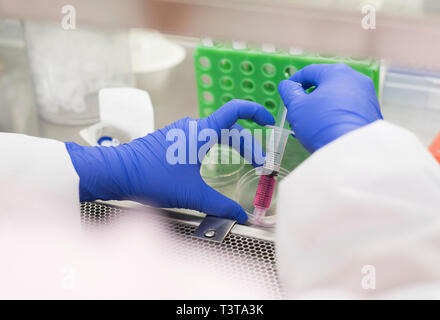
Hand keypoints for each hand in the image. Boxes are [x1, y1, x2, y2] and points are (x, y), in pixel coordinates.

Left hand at [65, 100, 273, 223]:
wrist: (117, 173)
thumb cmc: (153, 179)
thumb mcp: (192, 195)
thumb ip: (220, 206)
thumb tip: (241, 217)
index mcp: (202, 131)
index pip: (236, 110)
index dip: (256, 112)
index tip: (269, 121)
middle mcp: (192, 126)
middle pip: (229, 127)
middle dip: (247, 143)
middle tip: (258, 161)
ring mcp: (179, 132)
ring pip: (214, 133)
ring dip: (231, 144)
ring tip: (242, 160)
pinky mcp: (170, 140)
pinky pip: (200, 138)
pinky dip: (214, 146)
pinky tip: (213, 161)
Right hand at [278, 63, 382, 152]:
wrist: (351, 149)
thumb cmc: (321, 124)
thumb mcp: (297, 107)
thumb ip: (289, 92)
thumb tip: (287, 85)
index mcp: (337, 72)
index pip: (310, 71)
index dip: (295, 81)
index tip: (287, 91)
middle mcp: (356, 79)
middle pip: (326, 84)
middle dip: (309, 97)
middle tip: (298, 110)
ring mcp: (367, 96)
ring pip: (338, 97)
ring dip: (322, 107)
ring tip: (311, 123)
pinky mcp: (372, 113)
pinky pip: (349, 110)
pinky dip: (335, 115)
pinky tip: (326, 129)